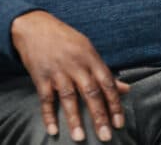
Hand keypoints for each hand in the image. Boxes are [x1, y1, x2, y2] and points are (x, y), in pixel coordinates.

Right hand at [11, 11, 129, 141]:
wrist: (35, 27)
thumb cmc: (65, 39)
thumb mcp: (88, 49)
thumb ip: (105, 72)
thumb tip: (126, 89)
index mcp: (91, 57)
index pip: (107, 83)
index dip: (115, 103)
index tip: (119, 122)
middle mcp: (76, 65)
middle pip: (91, 93)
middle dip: (99, 116)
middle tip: (106, 136)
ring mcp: (58, 71)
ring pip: (69, 98)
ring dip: (75, 119)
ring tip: (80, 137)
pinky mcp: (40, 77)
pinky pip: (45, 99)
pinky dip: (48, 115)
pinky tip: (53, 130)